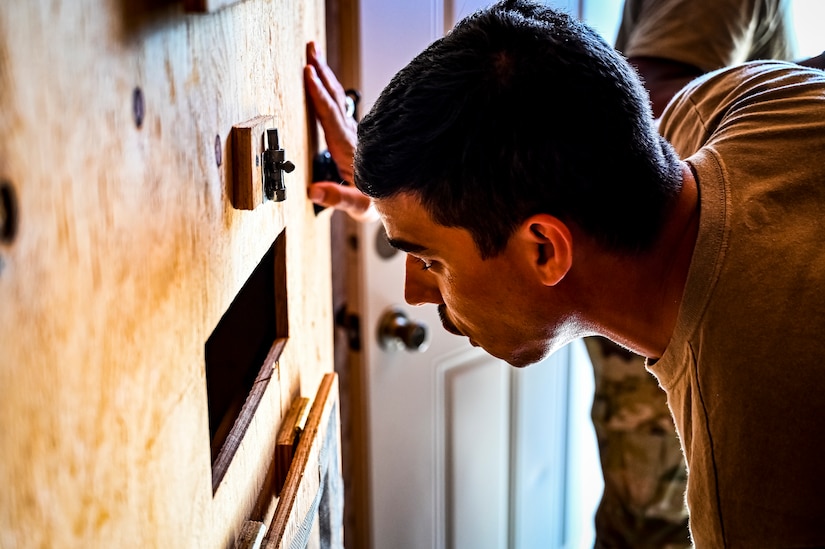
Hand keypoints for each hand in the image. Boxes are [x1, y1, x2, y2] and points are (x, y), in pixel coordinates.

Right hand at [305, 42, 375, 221]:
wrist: (399, 201)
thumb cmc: (379, 204)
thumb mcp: (359, 206)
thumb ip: (338, 197)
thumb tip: (313, 190)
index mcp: (350, 152)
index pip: (332, 119)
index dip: (320, 96)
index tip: (309, 74)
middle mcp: (352, 139)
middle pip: (335, 101)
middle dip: (322, 74)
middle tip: (311, 49)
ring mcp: (353, 136)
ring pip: (337, 101)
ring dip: (325, 78)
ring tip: (314, 57)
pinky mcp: (354, 137)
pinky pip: (338, 109)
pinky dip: (329, 92)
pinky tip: (325, 85)